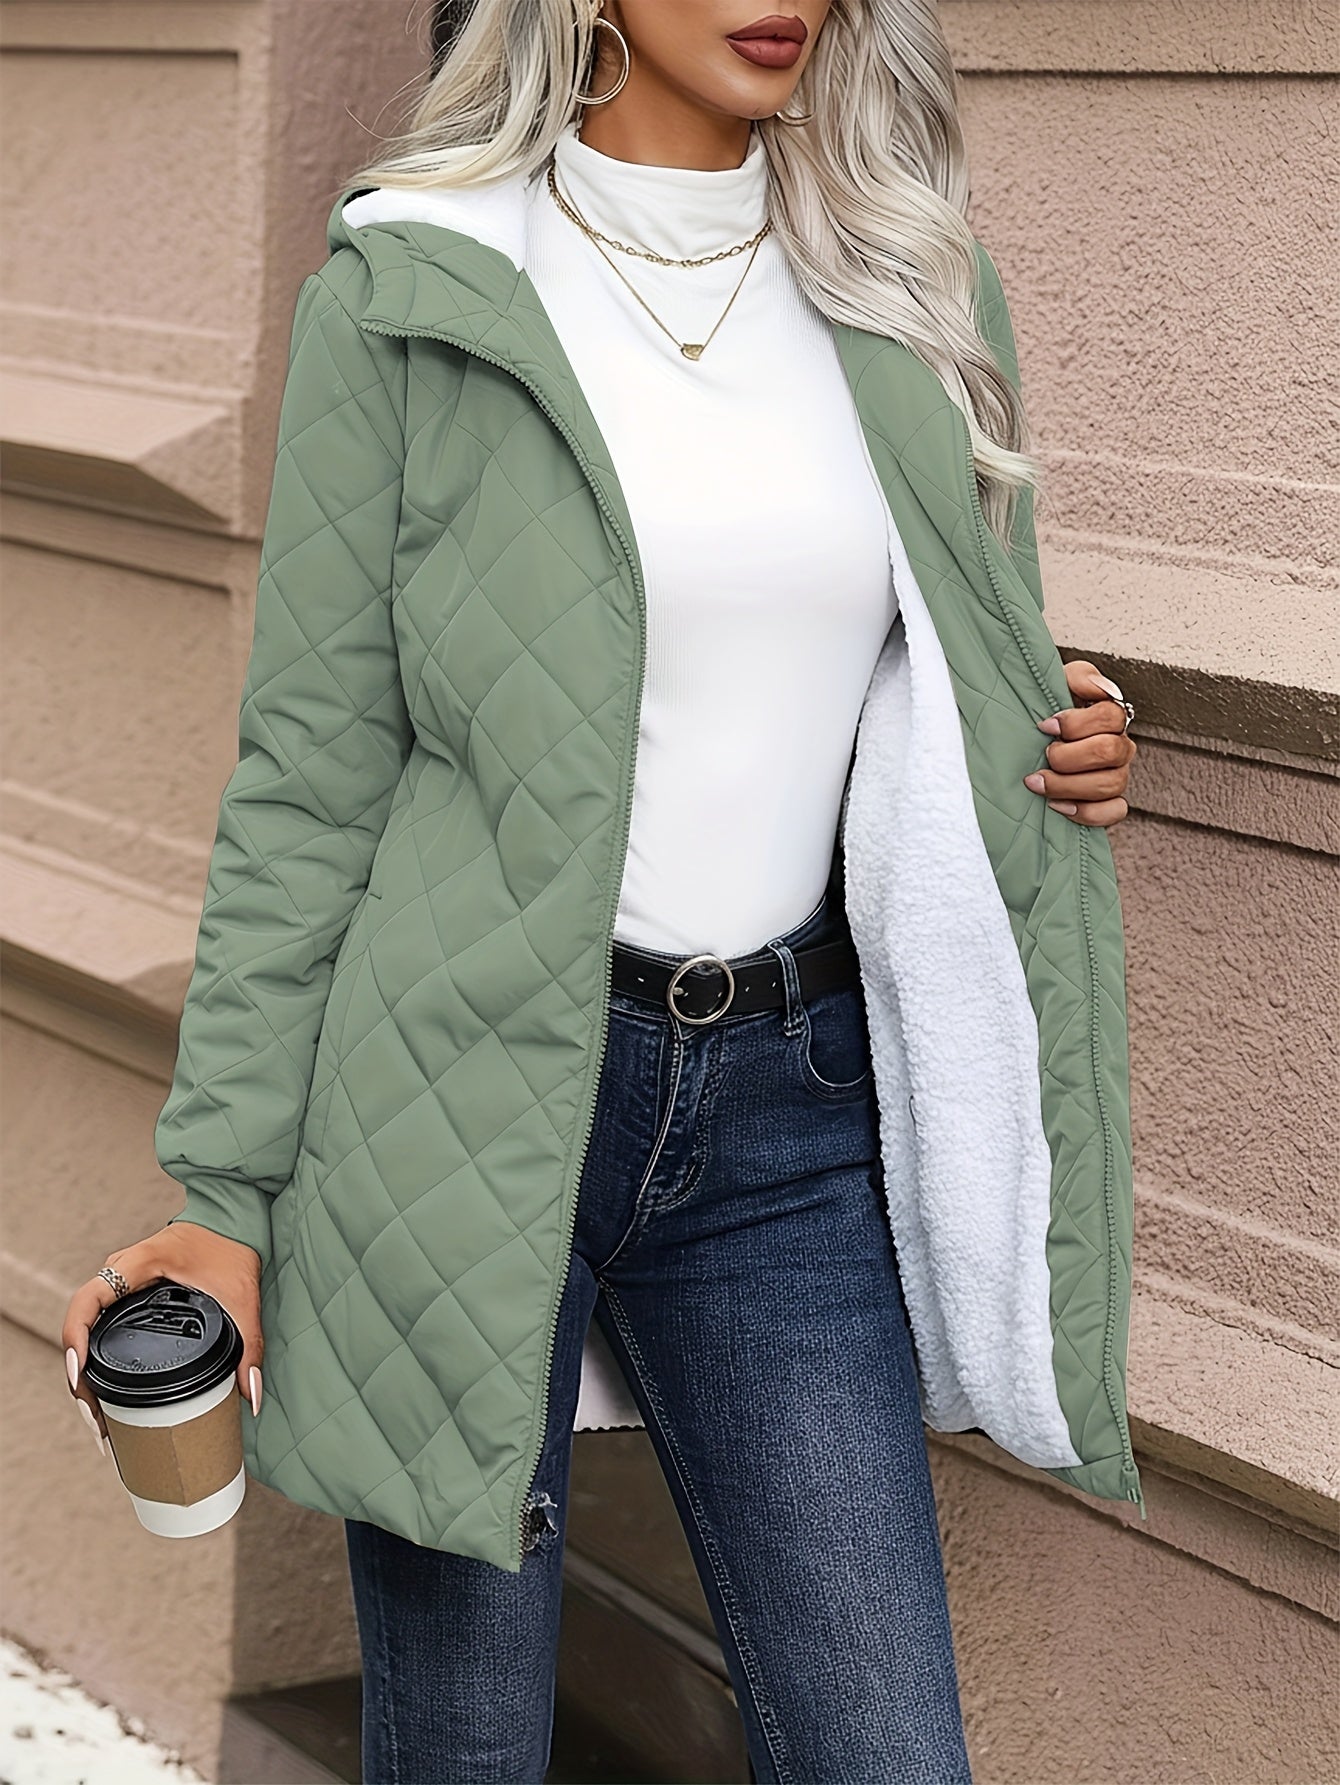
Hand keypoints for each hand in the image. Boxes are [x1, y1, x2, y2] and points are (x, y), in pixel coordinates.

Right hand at [61, 1225, 263, 1453]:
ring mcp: (120, 1279)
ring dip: (84, 1370)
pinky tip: (104, 1389)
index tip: (79, 1376)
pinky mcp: (127, 1290)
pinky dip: (95, 1355)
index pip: (88, 1300)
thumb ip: (250, 1347)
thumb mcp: (242, 1298)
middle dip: (81, 1376)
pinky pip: (100, 1322)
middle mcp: (120, 1270)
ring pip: (86, 1327)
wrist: (233, 1219)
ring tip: (96, 1415)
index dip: (75, 1339)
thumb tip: (251, 1395)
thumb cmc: (232, 1246)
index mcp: (139, 1263)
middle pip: (81, 1325)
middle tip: (94, 1418)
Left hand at [1024, 660, 1136, 827]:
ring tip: (1038, 782)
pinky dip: (1087, 812)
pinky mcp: (1108, 803)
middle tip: (1044, 755)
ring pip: (1111, 784)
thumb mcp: (1057, 683)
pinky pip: (1115, 812)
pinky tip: (1059, 806)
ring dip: (1068, 785)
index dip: (1076, 723)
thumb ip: (1080, 677)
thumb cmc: (1044, 712)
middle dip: (1068, 756)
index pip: (1110, 716)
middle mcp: (1119, 746)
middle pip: (1110, 751)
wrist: (1024, 741)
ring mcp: (1116, 775)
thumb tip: (1103, 690)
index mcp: (1110, 716)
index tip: (1045, 726)